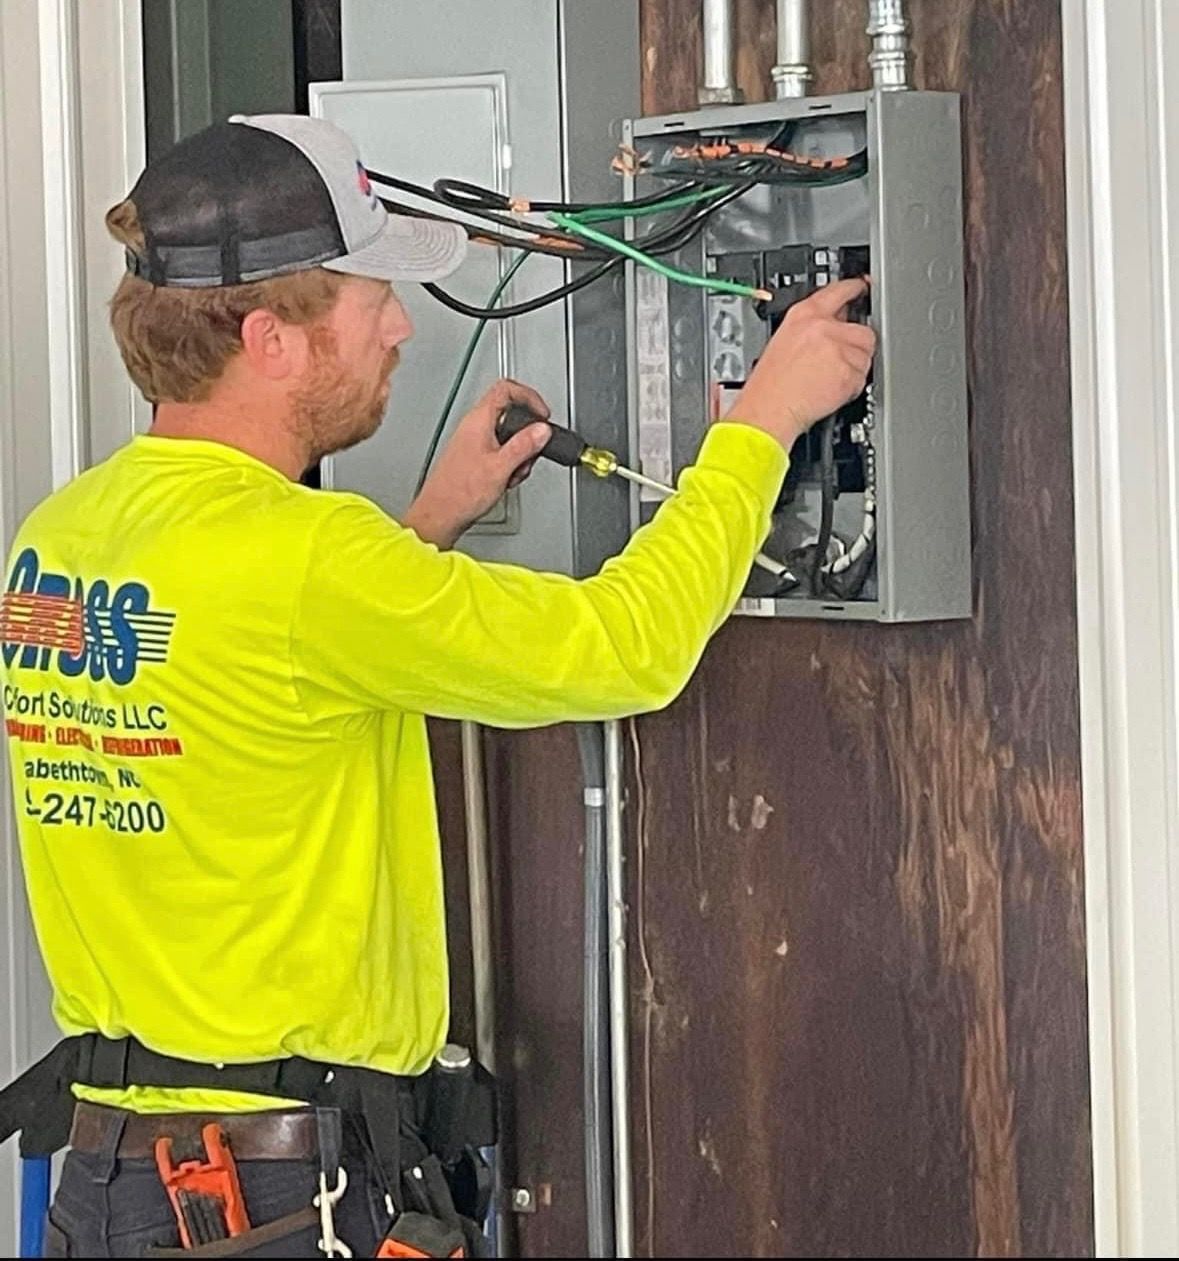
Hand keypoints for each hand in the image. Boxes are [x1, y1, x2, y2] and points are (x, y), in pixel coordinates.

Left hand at [404, 379, 550, 548]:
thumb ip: (524, 445)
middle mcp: (473, 426)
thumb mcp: (501, 467)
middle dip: (527, 432)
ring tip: (516, 470)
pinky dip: (509, 462)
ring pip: (506, 434)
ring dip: (519, 452)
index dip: (529, 397)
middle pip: (509, 412)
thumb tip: (542, 429)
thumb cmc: (460, 493)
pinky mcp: (473, 457)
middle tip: (533, 449)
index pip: (506, 389)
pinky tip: (506, 479)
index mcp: (478, 420)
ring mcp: (472, 441)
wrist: (440, 514)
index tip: (542, 415)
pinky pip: (498, 450)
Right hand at [730, 278, 875, 450]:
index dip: (856, 289)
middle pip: (863, 330)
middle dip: (857, 347)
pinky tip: (829, 391)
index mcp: (803, 315)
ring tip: (827, 380)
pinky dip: (851, 388)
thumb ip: (811, 328)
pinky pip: (862, 378)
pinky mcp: (846, 371)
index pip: (839, 290)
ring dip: (853, 369)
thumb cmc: (769, 386)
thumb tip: (835, 324)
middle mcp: (822, 327)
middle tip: (841, 361)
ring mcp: (836, 348)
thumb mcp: (783, 342)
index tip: (863, 287)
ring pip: (865, 356)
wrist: (767, 411)